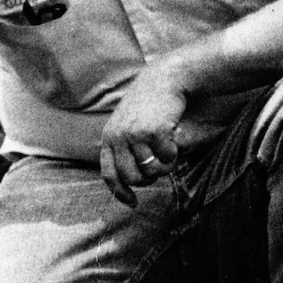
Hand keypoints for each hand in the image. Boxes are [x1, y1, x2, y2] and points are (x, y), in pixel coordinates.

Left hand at [100, 64, 186, 207]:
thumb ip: (125, 149)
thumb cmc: (149, 106)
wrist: (164, 79)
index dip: (120, 192)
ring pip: (152, 171)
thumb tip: (131, 182)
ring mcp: (134, 134)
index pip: (109, 173)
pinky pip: (167, 158)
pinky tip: (173, 137)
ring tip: (167, 150)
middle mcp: (117, 137)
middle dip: (149, 179)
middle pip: (132, 177)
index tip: (133, 203)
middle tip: (160, 168)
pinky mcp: (153, 131)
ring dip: (164, 166)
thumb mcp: (127, 124)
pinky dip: (174, 154)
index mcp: (109, 137)